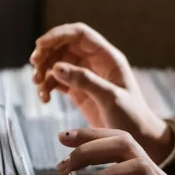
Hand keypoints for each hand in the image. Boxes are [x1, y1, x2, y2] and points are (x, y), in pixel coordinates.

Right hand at [30, 23, 173, 163]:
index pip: (79, 34)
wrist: (140, 140)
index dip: (58, 35)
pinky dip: (47, 87)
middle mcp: (95, 63)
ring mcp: (85, 76)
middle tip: (34, 67)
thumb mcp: (110, 98)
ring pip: (57, 63)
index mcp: (108, 57)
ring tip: (39, 87)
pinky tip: (45, 99)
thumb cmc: (132, 117)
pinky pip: (57, 81)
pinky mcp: (78, 91)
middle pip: (64, 46)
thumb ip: (85, 81)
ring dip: (44, 72)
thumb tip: (56, 67)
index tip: (39, 45)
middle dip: (46, 53)